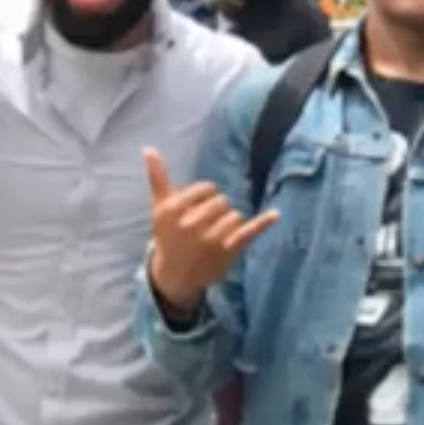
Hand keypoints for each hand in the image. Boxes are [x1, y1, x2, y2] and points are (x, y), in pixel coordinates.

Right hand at [144, 149, 278, 313]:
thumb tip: (149, 148)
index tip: (197, 209)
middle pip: (222, 201)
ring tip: (215, 236)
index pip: (206, 188)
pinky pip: (248, 232)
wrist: (175, 275)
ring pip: (235, 215)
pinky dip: (263, 223)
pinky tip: (275, 214)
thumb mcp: (159, 208)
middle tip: (205, 226)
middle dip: (217, 210)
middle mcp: (190, 224)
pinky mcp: (227, 251)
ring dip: (229, 223)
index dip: (205, 196)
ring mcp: (210, 239)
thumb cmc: (169, 235)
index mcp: (173, 210)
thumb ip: (157, 177)